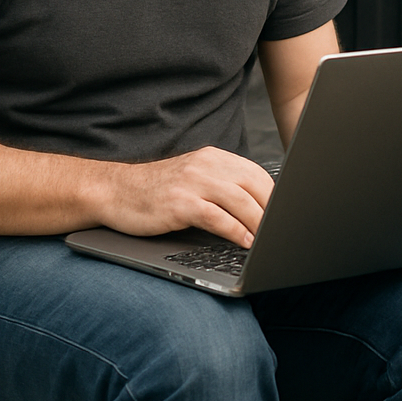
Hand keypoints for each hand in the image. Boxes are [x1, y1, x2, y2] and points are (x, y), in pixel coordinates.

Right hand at [99, 147, 272, 246]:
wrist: (115, 191)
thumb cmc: (158, 191)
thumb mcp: (194, 180)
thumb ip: (223, 186)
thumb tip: (259, 207)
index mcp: (213, 158)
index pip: (256, 174)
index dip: (275, 195)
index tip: (286, 214)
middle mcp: (206, 165)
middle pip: (254, 185)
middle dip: (272, 210)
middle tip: (283, 230)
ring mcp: (192, 183)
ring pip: (240, 201)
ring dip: (259, 222)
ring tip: (269, 240)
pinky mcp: (179, 203)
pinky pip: (217, 217)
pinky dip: (236, 231)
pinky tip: (245, 242)